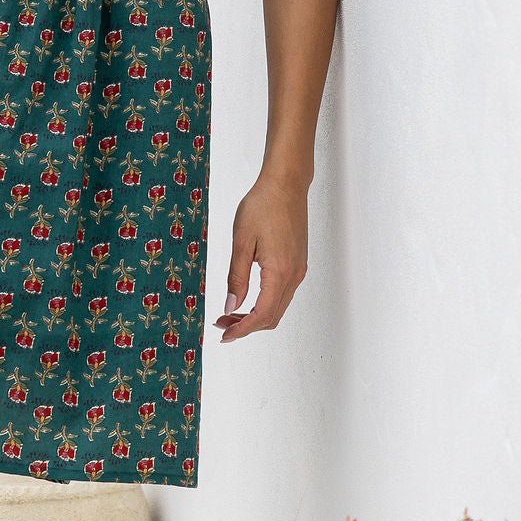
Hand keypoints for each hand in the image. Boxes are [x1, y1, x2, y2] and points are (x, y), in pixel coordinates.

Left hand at [212, 172, 308, 341]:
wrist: (286, 184)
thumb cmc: (262, 206)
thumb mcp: (241, 240)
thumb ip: (236, 277)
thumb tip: (230, 307)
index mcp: (279, 272)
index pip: (262, 315)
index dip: (242, 330)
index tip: (224, 336)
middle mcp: (294, 276)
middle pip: (272, 317)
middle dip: (246, 326)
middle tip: (221, 324)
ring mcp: (299, 270)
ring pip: (278, 307)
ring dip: (255, 316)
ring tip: (230, 313)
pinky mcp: (298, 264)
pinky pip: (282, 294)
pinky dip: (265, 303)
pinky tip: (248, 297)